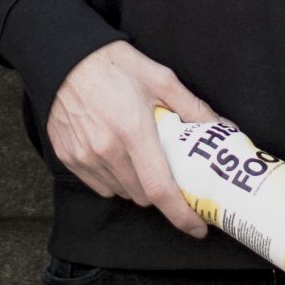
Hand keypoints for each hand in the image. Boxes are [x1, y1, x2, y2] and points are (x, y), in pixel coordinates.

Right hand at [46, 42, 214, 238]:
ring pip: (122, 192)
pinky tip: (116, 155)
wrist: (63, 57)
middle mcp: (106, 150)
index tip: (197, 227)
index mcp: (133, 131)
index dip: (182, 215)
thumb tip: (221, 128)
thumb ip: (192, 107)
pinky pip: (99, 185)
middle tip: (169, 172)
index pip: (160, 189)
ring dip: (136, 185)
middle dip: (161, 191)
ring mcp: (85, 156)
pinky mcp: (69, 158)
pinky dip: (113, 179)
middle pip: (143, 195)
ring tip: (140, 157)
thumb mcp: (159, 78)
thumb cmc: (113, 64)